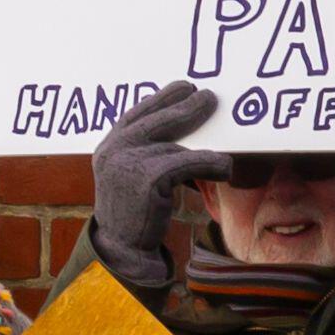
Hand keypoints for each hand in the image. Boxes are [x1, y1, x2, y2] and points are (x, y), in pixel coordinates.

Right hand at [86, 80, 225, 296]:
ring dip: (205, 145)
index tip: (184, 86)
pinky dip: (210, 164)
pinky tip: (225, 168)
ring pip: (176, 144)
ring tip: (225, 151)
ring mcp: (129, 162)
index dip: (162, 98)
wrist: (122, 248)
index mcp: (109, 146)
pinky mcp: (148, 177)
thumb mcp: (130, 176)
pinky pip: (188, 162)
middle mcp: (115, 149)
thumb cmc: (133, 214)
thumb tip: (181, 128)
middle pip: (157, 119)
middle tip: (209, 97)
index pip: (137, 113)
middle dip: (186, 106)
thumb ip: (144, 151)